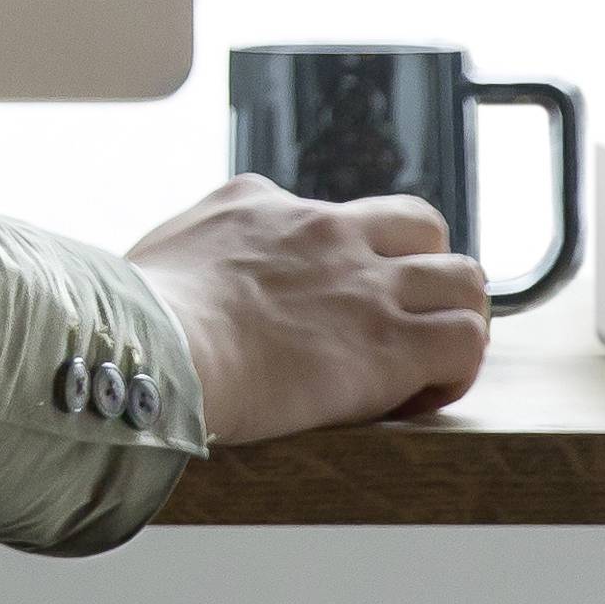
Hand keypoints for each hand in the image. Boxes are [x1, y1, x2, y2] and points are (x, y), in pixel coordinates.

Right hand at [125, 175, 491, 444]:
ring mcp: (368, 286)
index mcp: (268, 207)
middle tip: (399, 322)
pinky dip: (455, 370)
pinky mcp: (390, 344)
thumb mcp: (163, 248)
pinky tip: (418, 396)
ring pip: (463, 280)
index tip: (327, 306)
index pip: (335, 214)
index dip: (345, 261)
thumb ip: (194, 248)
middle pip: (421, 226)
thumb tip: (188, 269)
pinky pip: (464, 343)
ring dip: (453, 318)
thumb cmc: (140, 315)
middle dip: (422, 271)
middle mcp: (331, 232)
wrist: (159, 345)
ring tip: (425, 363)